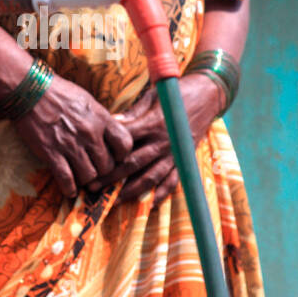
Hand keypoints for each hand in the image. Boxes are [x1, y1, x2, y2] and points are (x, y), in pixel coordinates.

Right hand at [13, 71, 134, 200]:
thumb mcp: (88, 101)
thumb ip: (101, 119)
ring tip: (82, 177)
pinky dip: (69, 189)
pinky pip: (66, 179)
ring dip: (86, 180)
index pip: (125, 145)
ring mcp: (71, 145)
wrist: (30, 90)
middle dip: (102, 170)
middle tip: (95, 169)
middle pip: (107, 166)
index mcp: (101, 118)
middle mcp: (89, 133)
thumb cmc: (60, 93)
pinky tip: (70, 190)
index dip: (121, 155)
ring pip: (89, 176)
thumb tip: (112, 136)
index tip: (114, 156)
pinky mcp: (52, 153)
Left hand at [85, 72, 225, 205]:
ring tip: (115, 201)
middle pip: (133, 163)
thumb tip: (110, 122)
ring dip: (132, 191)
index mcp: (152, 123)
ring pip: (151, 176)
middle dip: (111, 177)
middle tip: (92, 187)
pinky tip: (151, 204)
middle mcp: (163, 141)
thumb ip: (132, 113)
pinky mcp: (184, 158)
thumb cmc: (175, 92)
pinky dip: (163, 193)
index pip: (124, 141)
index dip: (105, 151)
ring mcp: (174, 152)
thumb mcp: (151, 96)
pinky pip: (174, 179)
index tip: (89, 160)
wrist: (208, 94)